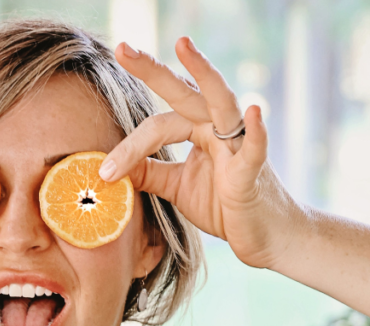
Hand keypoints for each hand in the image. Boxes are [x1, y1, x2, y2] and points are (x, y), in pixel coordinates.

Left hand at [100, 38, 304, 269]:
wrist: (265, 235)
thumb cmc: (225, 207)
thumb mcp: (177, 187)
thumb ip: (149, 173)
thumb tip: (109, 167)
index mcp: (197, 130)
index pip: (156, 125)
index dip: (128, 147)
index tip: (104, 173)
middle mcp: (217, 128)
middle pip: (183, 91)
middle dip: (152, 69)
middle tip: (122, 48)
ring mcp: (238, 145)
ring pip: (220, 101)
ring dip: (203, 72)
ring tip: (183, 46)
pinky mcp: (254, 171)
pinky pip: (255, 147)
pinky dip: (256, 130)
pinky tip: (254, 109)